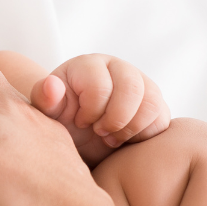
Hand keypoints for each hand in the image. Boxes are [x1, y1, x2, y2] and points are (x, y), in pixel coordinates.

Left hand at [29, 55, 169, 165]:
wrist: (80, 134)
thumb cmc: (61, 119)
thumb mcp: (47, 112)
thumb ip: (44, 98)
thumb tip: (51, 85)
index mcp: (89, 65)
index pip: (100, 86)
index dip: (91, 112)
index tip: (81, 123)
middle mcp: (118, 68)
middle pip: (132, 89)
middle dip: (115, 119)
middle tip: (99, 133)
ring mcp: (141, 84)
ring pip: (151, 103)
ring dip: (131, 128)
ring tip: (111, 138)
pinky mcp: (155, 104)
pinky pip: (162, 119)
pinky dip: (144, 135)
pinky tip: (125, 140)